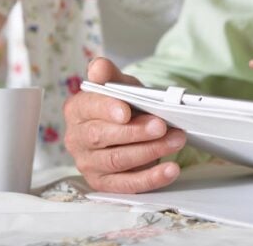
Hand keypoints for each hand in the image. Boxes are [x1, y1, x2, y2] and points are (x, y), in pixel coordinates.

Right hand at [62, 58, 185, 192]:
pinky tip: (170, 170)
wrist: (130, 126)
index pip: (88, 108)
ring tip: (176, 141)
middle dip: (135, 132)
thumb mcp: (119, 85)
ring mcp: (88, 164)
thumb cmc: (122, 104)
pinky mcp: (104, 184)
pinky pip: (128, 185)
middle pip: (102, 137)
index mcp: (76, 110)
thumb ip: (109, 75)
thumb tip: (98, 67)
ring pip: (118, 161)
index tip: (127, 111)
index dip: (107, 109)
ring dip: (150, 151)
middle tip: (161, 126)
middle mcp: (76, 139)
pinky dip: (152, 178)